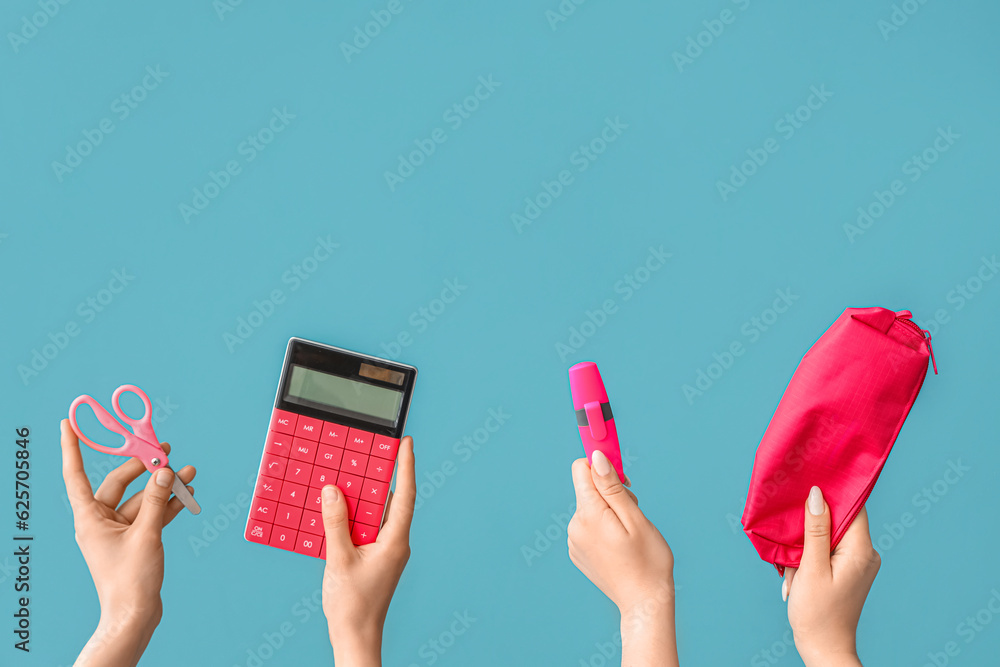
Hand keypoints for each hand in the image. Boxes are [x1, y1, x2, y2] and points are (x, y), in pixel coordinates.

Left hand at [60, 420, 196, 666]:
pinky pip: (151, 515)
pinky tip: (185, 494)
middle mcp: (100, 522)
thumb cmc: (131, 579)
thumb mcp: (146, 534)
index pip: (76, 476)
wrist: (135, 614)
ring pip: (142, 499)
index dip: (72, 449)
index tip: (68, 424)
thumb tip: (164, 471)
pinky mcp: (135, 541)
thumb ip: (156, 500)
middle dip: (144, 467)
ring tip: (188, 473)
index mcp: (90, 518)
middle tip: (164, 450)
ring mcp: (118, 532)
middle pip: (120, 484)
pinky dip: (167, 505)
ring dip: (164, 487)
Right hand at [321, 436, 415, 666]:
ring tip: (349, 477)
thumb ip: (336, 522)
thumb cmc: (352, 604)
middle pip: (390, 501)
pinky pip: (368, 529)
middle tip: (369, 452)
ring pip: (377, 515)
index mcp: (395, 541)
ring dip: (364, 498)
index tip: (406, 442)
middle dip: (379, 477)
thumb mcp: (339, 558)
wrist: (355, 636)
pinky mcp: (376, 558)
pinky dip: (355, 517)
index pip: (405, 494)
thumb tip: (333, 490)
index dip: (406, 466)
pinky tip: (339, 510)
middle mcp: (396, 543)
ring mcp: (387, 551)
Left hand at [567, 450, 677, 666]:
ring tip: (629, 532)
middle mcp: (574, 525)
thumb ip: (613, 487)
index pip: (582, 470)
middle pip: (588, 489)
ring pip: (590, 508)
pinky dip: (603, 527)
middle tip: (634, 509)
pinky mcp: (578, 552)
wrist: (643, 603)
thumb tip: (596, 457)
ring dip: (609, 511)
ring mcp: (574, 540)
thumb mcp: (635, 518)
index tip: (620, 471)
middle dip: (611, 491)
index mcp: (588, 514)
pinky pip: (588, 526)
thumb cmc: (648, 560)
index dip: (602, 464)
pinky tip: (620, 544)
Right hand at [783, 486, 879, 666]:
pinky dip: (809, 556)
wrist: (824, 649)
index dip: (834, 491)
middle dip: (811, 524)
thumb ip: (815, 529)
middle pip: (838, 519)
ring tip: (795, 568)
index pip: (853, 506)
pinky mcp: (847, 570)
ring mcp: (857, 563)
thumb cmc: (818, 613)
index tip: (811, 478)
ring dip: (806, 545)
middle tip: (791, 533)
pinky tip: (798, 574)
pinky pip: (827, 549)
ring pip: (828, 535)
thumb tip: (817, 494)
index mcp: (861, 550)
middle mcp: (865, 553)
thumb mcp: (811, 568)